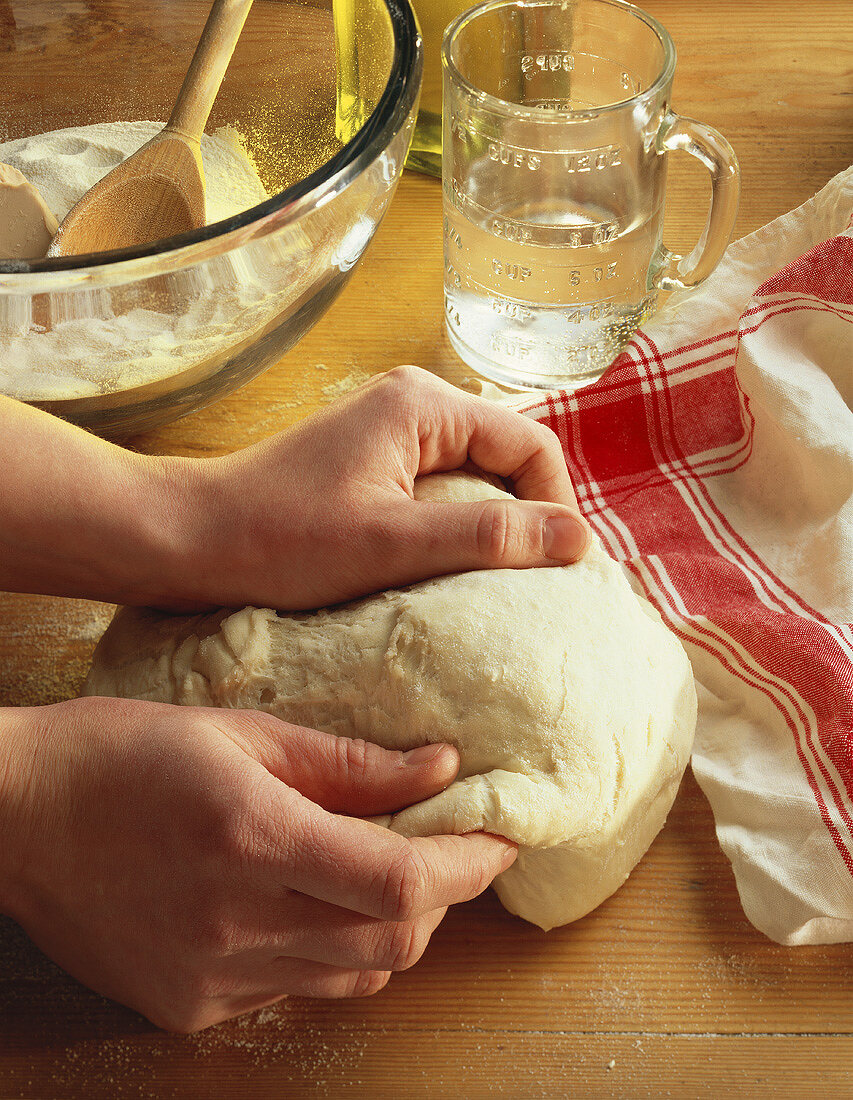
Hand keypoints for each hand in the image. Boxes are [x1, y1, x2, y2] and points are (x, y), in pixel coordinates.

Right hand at [0, 697, 514, 1031]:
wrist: (18, 815)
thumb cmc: (123, 753)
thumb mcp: (238, 732)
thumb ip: (346, 760)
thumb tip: (438, 766)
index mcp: (251, 835)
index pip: (398, 879)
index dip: (467, 864)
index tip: (498, 839)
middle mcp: (235, 921)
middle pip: (393, 939)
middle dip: (442, 897)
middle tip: (449, 849)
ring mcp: (209, 978)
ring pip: (353, 974)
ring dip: (392, 928)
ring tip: (384, 874)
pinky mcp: (188, 1006)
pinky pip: (294, 991)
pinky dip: (327, 952)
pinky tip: (309, 906)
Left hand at [164, 365, 588, 609]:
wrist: (193, 539)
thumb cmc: (282, 538)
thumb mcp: (395, 543)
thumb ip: (490, 535)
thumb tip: (578, 539)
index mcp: (424, 405)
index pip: (530, 445)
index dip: (556, 506)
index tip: (560, 571)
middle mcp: (413, 403)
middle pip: (507, 456)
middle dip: (528, 515)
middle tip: (536, 582)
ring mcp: (390, 430)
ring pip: (476, 475)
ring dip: (493, 525)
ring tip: (498, 583)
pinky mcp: (373, 461)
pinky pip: (441, 488)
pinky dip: (457, 526)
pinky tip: (452, 569)